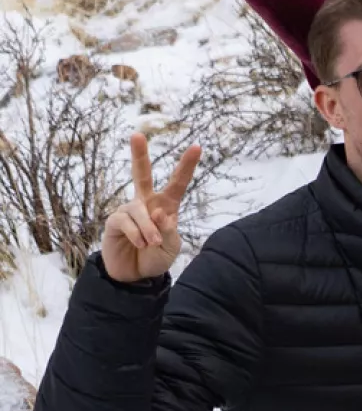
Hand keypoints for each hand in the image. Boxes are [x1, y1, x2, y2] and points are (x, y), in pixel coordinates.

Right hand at [102, 134, 201, 282]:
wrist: (135, 276)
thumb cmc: (156, 257)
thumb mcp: (171, 246)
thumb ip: (168, 230)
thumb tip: (160, 213)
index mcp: (166, 206)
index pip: (178, 183)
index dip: (187, 166)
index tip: (197, 146)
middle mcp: (146, 203)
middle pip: (141, 175)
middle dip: (139, 155)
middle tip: (137, 134)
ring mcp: (128, 211)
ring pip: (139, 210)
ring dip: (149, 229)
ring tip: (151, 243)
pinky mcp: (114, 221)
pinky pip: (126, 221)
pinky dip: (137, 234)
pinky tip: (139, 244)